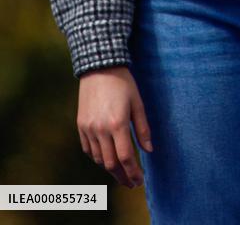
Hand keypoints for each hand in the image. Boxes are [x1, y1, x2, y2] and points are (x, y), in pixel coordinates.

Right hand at [77, 65, 152, 188]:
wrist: (99, 67)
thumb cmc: (123, 83)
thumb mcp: (138, 103)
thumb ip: (143, 128)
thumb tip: (149, 150)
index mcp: (117, 124)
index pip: (126, 158)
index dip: (133, 172)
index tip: (139, 180)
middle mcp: (100, 129)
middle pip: (111, 163)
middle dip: (122, 176)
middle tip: (131, 182)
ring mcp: (88, 128)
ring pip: (98, 159)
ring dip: (110, 168)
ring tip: (121, 172)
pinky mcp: (80, 125)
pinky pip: (88, 149)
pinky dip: (97, 157)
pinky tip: (106, 158)